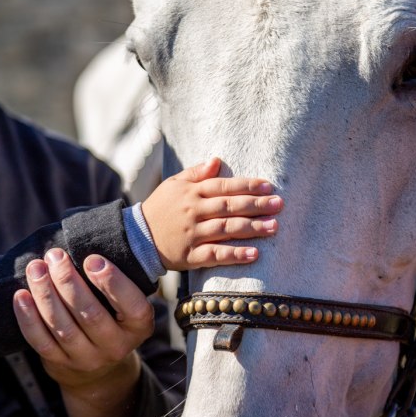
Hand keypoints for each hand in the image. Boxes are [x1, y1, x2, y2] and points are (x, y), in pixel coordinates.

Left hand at [13, 249, 150, 416]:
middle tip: (55, 256)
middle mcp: (117, 346)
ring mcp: (88, 358)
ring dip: (45, 294)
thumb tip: (93, 237)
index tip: (92, 259)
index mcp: (138, 325)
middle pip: (90, 313)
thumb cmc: (114, 315)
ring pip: (62, 326)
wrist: (100, 366)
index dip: (112, 282)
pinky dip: (28, 317)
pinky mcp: (61, 364)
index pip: (131, 305)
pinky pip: (41, 341)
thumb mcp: (127, 303)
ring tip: (36, 268)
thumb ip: (117, 278)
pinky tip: (21, 295)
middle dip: (68, 281)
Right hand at [141, 157, 283, 270]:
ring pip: (226, 229)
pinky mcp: (190, 256)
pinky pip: (215, 255)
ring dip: (252, 228)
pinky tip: (254, 253)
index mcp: (191, 192)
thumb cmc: (160, 208)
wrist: (135, 238)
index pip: (224, 186)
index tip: (269, 187)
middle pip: (229, 207)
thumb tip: (217, 160)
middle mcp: (193, 211)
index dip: (247, 186)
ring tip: (274, 226)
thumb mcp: (173, 185)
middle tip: (279, 205)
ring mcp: (192, 234)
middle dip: (256, 205)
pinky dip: (234, 255)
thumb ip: (196, 173)